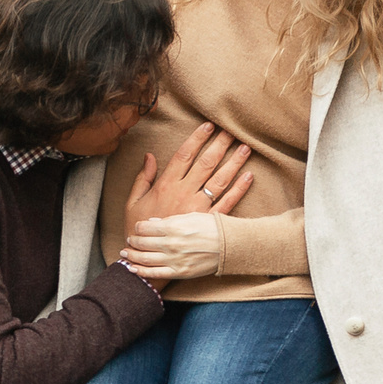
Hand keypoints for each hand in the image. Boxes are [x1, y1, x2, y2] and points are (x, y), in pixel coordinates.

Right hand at [119, 123, 251, 284]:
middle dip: (219, 144)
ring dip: (233, 162)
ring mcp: (197, 208)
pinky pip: (227, 203)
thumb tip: (149, 156)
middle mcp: (183, 193)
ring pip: (219, 180)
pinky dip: (239, 189)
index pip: (184, 155)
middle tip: (231, 130)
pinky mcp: (207, 222)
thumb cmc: (138, 229)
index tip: (208, 126)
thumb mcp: (133, 201)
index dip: (197, 139)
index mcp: (165, 185)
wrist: (147, 258)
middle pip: (205, 163)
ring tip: (244, 147)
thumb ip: (143, 177)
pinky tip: (249, 176)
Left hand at [124, 213, 227, 283]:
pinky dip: (140, 272)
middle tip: (129, 240)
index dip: (138, 227)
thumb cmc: (212, 227)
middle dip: (133, 241)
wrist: (230, 245)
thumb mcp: (192, 216)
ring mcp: (174, 259)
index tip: (137, 228)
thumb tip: (151, 223)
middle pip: (142, 242)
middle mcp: (171, 243)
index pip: (145, 227)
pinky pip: (154, 273)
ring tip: (125, 252)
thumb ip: (169, 220)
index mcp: (173, 226)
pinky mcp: (179, 272)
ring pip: (144, 258)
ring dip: (131, 255)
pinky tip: (132, 269)